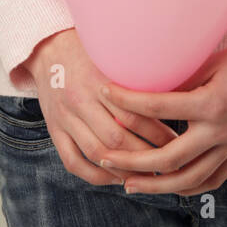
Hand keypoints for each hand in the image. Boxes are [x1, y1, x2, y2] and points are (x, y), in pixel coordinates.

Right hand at [24, 28, 179, 185]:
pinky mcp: (54, 130)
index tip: (179, 142)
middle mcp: (81, 100)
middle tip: (170, 163)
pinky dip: (95, 175)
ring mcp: (65, 118)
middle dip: (147, 156)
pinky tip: (115, 178)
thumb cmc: (89, 49)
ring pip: (97, 154)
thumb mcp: (112, 54)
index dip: (158, 133)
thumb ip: (137, 71)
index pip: (134, 115)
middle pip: (117, 138)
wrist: (47, 48)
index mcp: (99, 81)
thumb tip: (177, 84)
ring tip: (147, 176)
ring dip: (125, 169)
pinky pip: (72, 162)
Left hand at [96, 35, 226, 195]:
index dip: (127, 101)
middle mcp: (222, 132)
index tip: (104, 92)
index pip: (158, 108)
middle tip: (104, 156)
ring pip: (188, 180)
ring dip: (154, 185)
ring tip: (127, 183)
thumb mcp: (214, 61)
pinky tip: (168, 185)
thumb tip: (144, 82)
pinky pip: (211, 180)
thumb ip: (182, 78)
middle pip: (167, 158)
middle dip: (131, 160)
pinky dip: (187, 186)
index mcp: (212, 104)